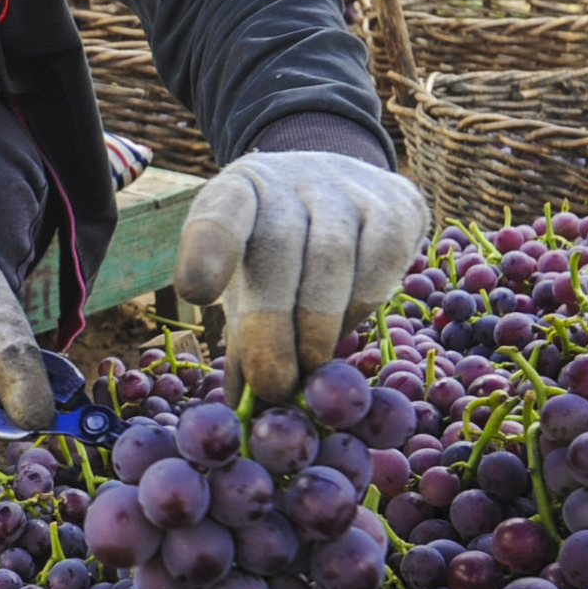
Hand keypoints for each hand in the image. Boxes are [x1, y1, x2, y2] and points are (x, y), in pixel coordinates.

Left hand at [173, 150, 429, 400]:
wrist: (342, 188)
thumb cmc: (281, 250)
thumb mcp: (249, 278)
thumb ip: (243, 335)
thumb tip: (240, 408)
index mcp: (238, 193)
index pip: (219, 213)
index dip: (208, 250)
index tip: (194, 293)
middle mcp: (287, 180)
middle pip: (278, 247)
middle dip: (273, 324)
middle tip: (273, 385)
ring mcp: (343, 188)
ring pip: (332, 258)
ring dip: (318, 325)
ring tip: (309, 369)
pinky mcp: (393, 206)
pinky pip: (379, 263)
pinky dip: (361, 306)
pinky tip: (344, 328)